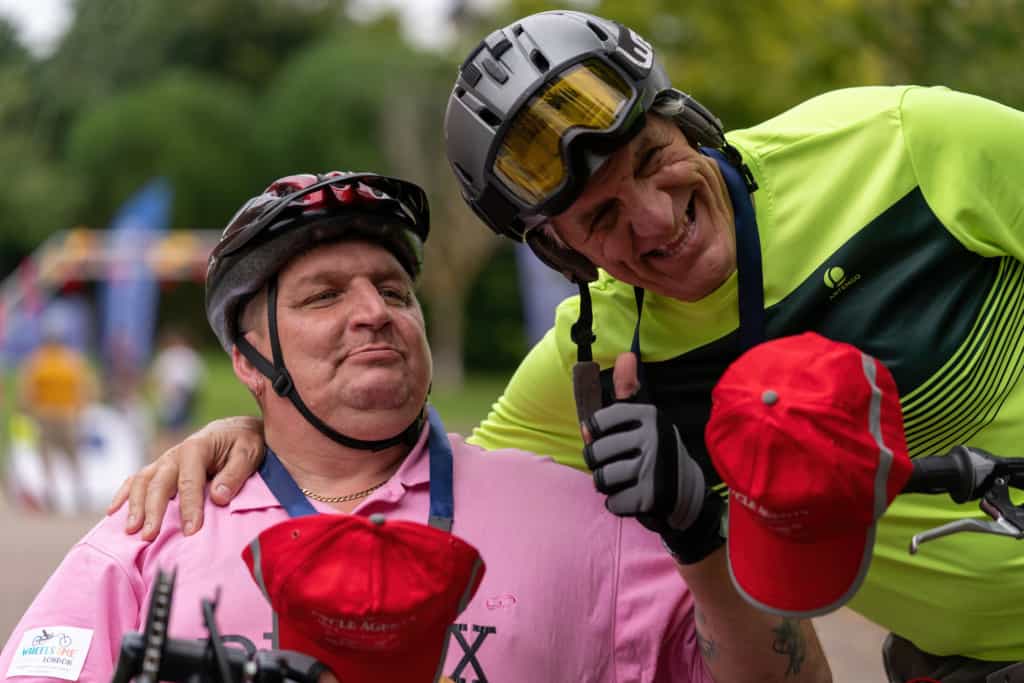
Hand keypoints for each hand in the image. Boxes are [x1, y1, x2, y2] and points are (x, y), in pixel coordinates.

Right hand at [107, 416, 265, 538]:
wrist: (234, 430)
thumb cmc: (244, 442)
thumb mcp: (249, 452)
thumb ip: (235, 473)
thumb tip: (218, 497)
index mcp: (197, 448)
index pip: (189, 481)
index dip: (190, 507)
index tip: (190, 531)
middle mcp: (175, 454)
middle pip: (159, 483)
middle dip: (153, 511)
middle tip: (149, 536)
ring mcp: (164, 462)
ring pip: (142, 482)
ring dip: (134, 506)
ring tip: (131, 531)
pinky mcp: (159, 469)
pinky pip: (135, 480)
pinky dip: (123, 494)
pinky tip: (113, 512)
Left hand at [582, 353, 722, 562]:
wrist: (689, 492)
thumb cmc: (656, 451)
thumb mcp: (646, 418)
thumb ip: (629, 391)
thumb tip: (625, 355)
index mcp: (648, 415)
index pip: (598, 421)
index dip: (593, 433)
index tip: (603, 438)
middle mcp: (652, 437)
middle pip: (595, 453)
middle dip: (598, 464)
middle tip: (616, 465)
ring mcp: (652, 467)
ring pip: (602, 478)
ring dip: (607, 485)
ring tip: (623, 481)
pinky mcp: (651, 496)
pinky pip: (613, 502)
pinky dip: (618, 504)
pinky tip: (632, 497)